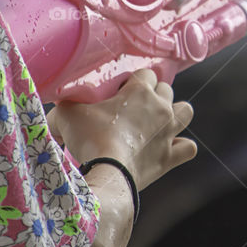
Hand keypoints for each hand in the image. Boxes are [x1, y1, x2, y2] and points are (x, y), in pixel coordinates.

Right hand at [46, 69, 196, 189]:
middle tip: (134, 108)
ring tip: (159, 121)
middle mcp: (161, 107)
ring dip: (175, 113)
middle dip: (154, 94)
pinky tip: (169, 148)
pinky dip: (181, 147)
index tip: (119, 92)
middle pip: (166, 89)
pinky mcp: (171, 156)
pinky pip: (188, 147)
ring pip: (186, 111)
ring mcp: (169, 132)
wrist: (107, 173)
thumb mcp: (67, 114)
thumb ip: (66, 103)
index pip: (145, 73)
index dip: (132, 81)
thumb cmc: (88, 139)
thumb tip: (58, 105)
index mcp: (140, 91)